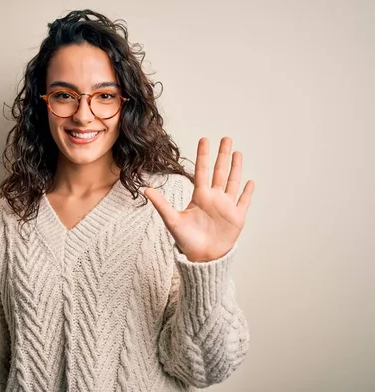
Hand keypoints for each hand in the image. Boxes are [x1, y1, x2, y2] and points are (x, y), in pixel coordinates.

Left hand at [144, 137, 254, 262]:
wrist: (202, 258)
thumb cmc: (186, 240)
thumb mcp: (172, 220)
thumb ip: (161, 204)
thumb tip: (146, 189)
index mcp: (200, 196)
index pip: (202, 170)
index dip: (204, 155)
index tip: (205, 139)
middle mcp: (214, 198)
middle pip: (220, 171)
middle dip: (223, 155)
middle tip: (226, 138)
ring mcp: (226, 206)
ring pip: (232, 182)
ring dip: (236, 167)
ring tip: (237, 152)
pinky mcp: (237, 217)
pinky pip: (244, 201)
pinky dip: (247, 192)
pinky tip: (250, 181)